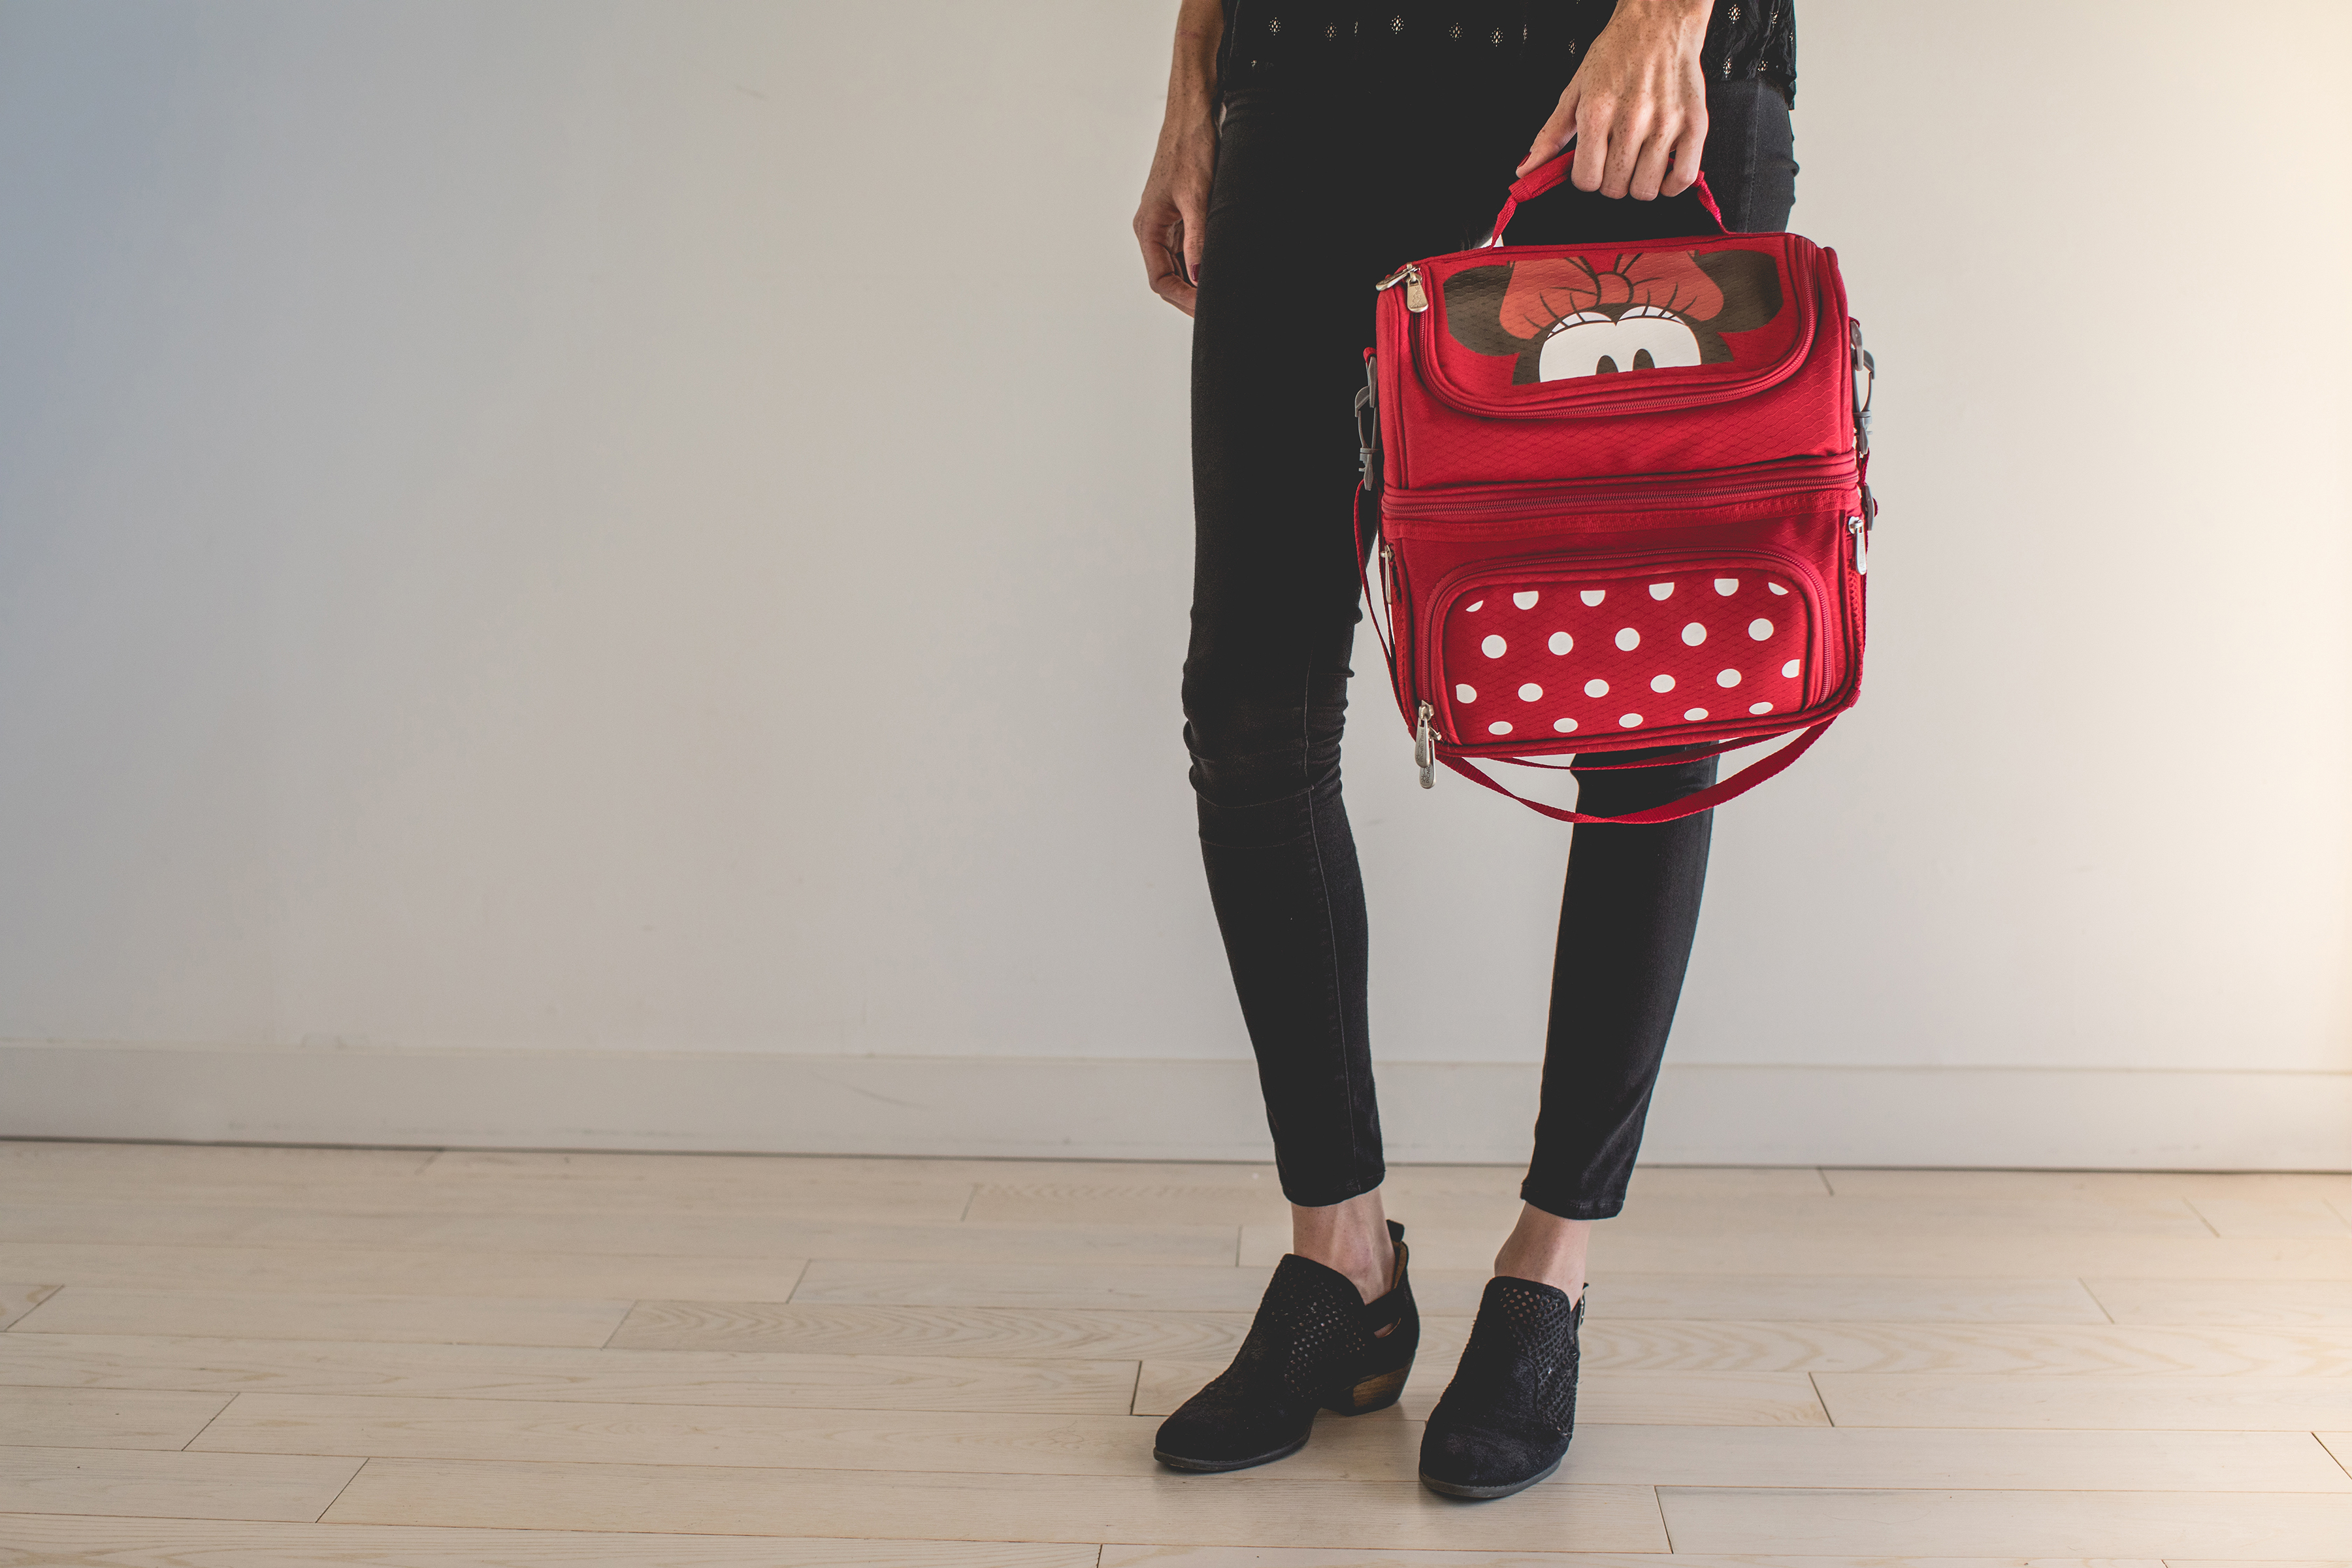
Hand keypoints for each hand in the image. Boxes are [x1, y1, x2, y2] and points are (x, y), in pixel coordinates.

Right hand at [1134, 114, 1215, 315]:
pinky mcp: (1181, 215)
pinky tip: (1219, 266)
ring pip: (1180, 265)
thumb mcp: (1197, 197)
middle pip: (1169, 277)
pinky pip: (1189, 248)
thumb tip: (1197, 275)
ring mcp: (1167, 223)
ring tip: (1221, 289)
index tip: (1206, 306)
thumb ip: (1197, 239)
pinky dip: (1202, 262)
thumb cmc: (1190, 148)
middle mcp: (1153, 229)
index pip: (1161, 280)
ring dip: (1197, 280)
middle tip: (1218, 304)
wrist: (1193, 116)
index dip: (1183, 298)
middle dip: (1191, 295)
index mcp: (1148, 227)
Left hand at [1518, 0, 1710, 200]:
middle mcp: (1632, 119)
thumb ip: (1551, 134)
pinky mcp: (1695, 123)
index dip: (1585, 178)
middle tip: (1615, 159)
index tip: (1592, 166)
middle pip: (1614, 188)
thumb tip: (1526, 170)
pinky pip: (1684, 177)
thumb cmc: (1617, 54)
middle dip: (1610, 181)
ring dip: (1637, 183)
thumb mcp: (1574, 91)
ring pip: (1645, 189)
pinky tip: (1661, 169)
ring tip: (1637, 162)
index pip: (1586, 180)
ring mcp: (1666, 123)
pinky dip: (1670, 185)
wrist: (1659, 23)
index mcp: (1597, 112)